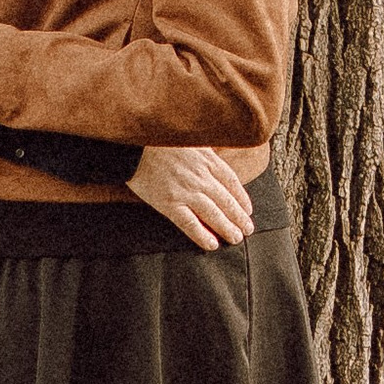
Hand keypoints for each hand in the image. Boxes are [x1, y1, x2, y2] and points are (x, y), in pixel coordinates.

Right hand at [130, 142, 255, 247]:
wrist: (135, 145)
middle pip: (226, 200)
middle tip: (247, 229)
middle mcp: (200, 177)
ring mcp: (185, 191)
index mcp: (207, 160)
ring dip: (227, 228)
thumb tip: (218, 162)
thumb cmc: (161, 140)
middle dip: (239, 217)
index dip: (242, 198)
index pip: (231, 182)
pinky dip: (202, 235)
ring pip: (213, 214)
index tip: (248, 209)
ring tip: (236, 238)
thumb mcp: (191, 139)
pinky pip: (189, 223)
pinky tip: (211, 245)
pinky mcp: (169, 203)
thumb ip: (206, 153)